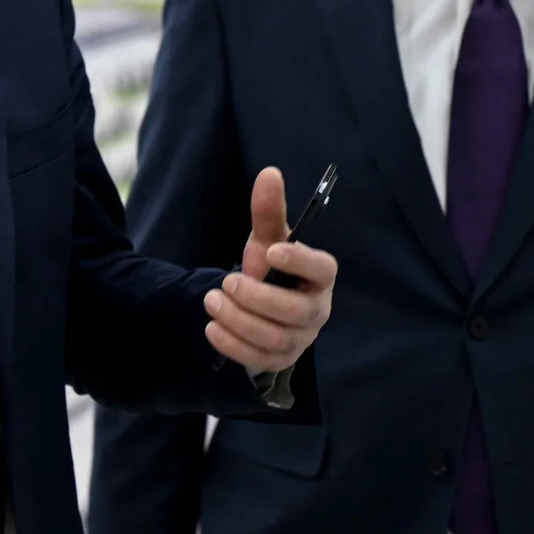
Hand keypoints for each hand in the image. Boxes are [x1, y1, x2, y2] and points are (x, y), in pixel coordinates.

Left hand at [201, 166, 336, 371]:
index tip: (271, 250)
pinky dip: (233, 345)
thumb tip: (269, 173)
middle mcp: (316, 310)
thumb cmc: (271, 268)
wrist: (261, 307)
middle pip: (295, 312)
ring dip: (239, 321)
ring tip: (211, 301)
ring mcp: (300, 339)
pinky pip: (259, 360)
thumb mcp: (267, 239)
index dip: (300, 261)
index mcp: (320, 276)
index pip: (322, 269)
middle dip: (257, 298)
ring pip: (275, 339)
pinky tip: (211, 328)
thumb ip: (268, 211)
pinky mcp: (280, 361)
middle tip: (227, 282)